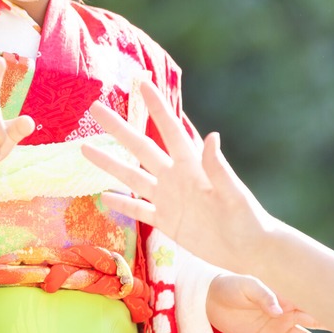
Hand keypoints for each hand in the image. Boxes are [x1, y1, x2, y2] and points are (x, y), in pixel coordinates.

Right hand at [81, 81, 271, 272]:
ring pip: (132, 178)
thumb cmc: (247, 218)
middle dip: (118, 129)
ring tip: (85, 148)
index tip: (142, 83)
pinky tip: (103, 196)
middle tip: (96, 108)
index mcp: (192, 166)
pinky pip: (139, 211)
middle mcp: (175, 178)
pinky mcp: (167, 222)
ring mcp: (168, 200)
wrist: (248, 249)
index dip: (156, 107)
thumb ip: (219, 167)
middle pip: (140, 148)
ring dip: (109, 164)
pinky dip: (122, 204)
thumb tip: (213, 135)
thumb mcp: (233, 193)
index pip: (170, 130)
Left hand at [206, 274, 318, 332]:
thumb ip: (264, 294)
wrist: (209, 298)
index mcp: (287, 298)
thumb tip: (279, 310)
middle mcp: (288, 315)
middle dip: (330, 325)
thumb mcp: (247, 285)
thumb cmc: (231, 285)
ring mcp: (278, 330)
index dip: (328, 310)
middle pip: (314, 325)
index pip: (312, 305)